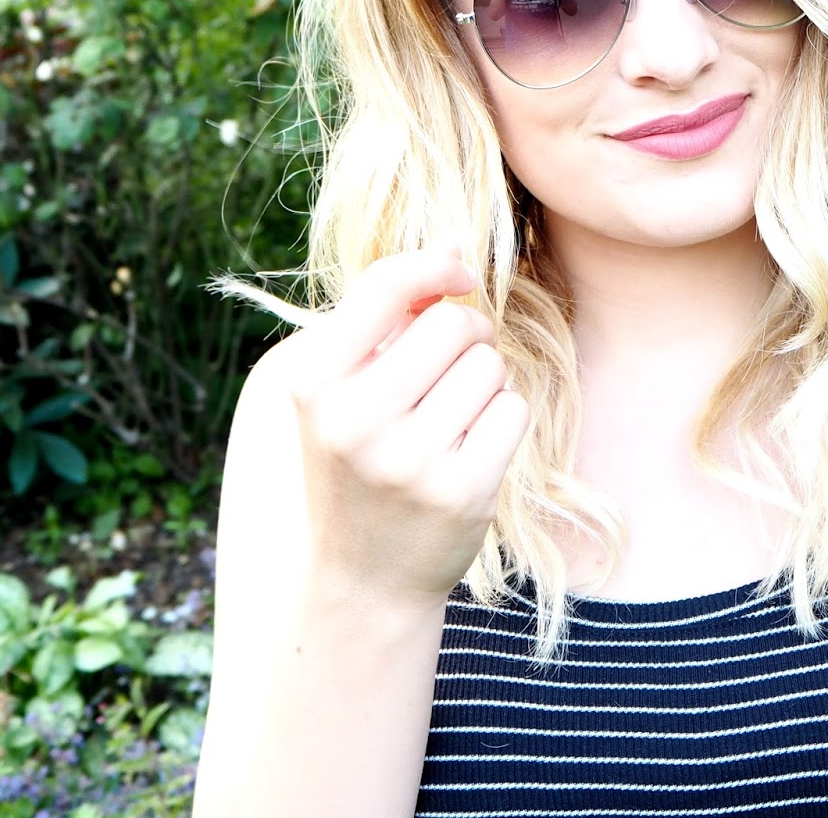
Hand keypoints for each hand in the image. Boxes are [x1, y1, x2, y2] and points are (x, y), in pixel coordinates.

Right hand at [285, 251, 530, 611]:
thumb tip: (455, 249)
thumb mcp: (345, 388)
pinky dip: (502, 420)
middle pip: (454, 324)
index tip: (458, 277)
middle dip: (466, 335)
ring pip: (489, 366)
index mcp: (315, 384)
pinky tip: (472, 448)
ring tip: (452, 416)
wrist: (363, 579)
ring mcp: (409, 462)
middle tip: (450, 369)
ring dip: (484, 382)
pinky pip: (512, 410)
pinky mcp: (461, 493)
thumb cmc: (358, 462)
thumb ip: (388, 315)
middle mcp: (356, 421)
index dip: (435, 269)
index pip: (386, 286)